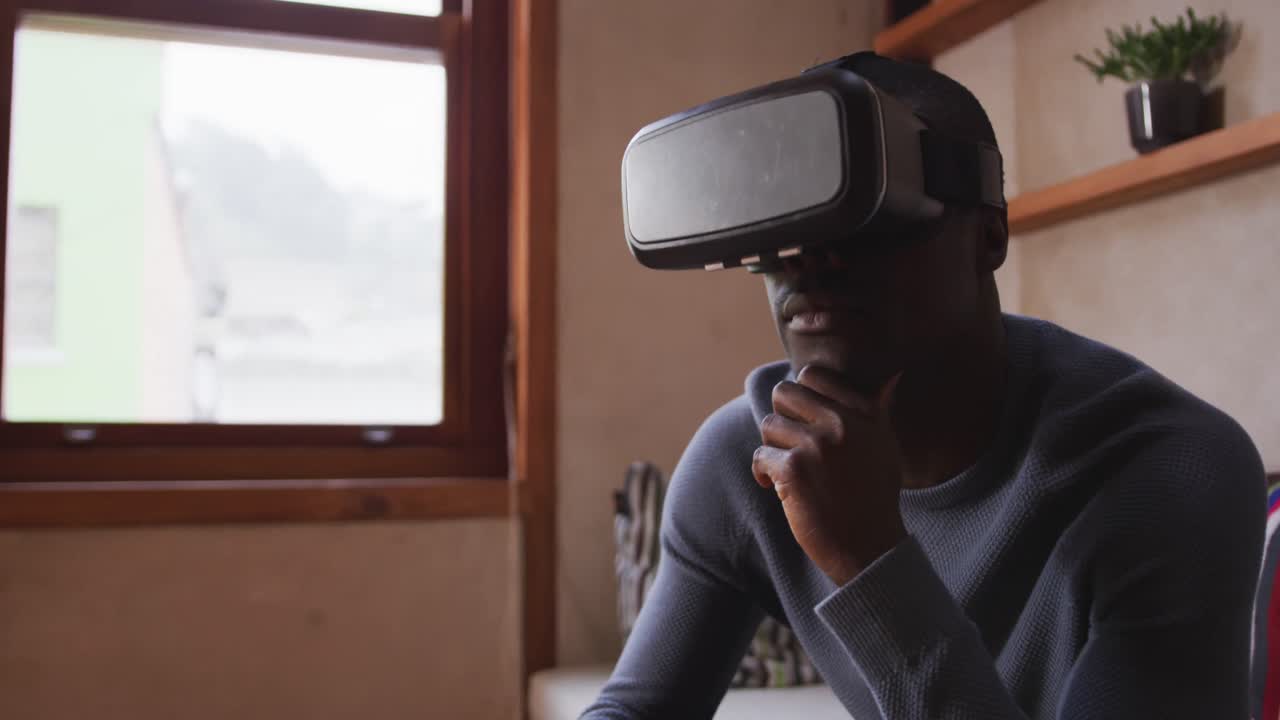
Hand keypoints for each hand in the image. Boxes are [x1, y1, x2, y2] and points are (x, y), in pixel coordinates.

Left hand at [752, 366, 906, 585]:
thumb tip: (890, 377)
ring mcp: (816, 445)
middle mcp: (841, 424)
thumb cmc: (874, 498)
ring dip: (772, 449)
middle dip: (781, 418)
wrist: (868, 548)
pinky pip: (760, 456)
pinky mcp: (793, 470)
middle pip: (783, 393)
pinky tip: (777, 490)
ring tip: (788, 472)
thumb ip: (879, 411)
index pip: (813, 375)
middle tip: (789, 444)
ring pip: (768, 425)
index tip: (803, 421)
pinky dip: (763, 474)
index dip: (800, 397)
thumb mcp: (886, 448)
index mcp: (863, 414)